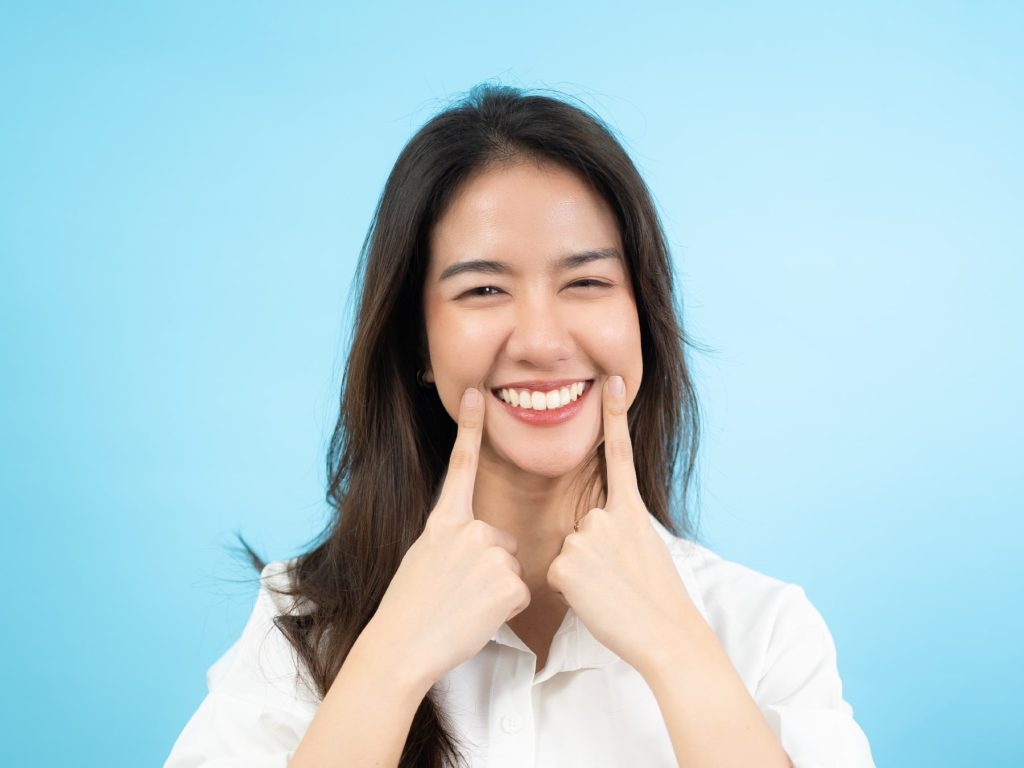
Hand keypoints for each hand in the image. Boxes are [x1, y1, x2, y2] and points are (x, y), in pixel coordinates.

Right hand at [365, 388, 530, 688]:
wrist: (402, 645)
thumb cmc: (410, 607)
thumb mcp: (424, 557)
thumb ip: (453, 538)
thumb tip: (484, 541)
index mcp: (443, 520)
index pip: (461, 464)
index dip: (469, 426)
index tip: (476, 393)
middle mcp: (469, 529)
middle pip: (502, 540)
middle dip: (490, 566)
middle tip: (458, 591)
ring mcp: (491, 554)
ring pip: (512, 569)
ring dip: (496, 590)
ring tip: (464, 605)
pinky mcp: (509, 583)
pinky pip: (520, 593)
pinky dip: (505, 609)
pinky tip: (477, 616)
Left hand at [546, 375, 700, 676]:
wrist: (666, 632)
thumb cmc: (657, 598)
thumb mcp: (646, 548)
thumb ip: (618, 529)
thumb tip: (593, 533)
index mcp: (631, 510)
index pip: (619, 455)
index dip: (615, 416)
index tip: (612, 379)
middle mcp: (606, 516)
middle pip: (582, 526)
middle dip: (592, 555)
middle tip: (620, 580)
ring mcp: (585, 536)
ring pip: (567, 551)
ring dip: (581, 574)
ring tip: (610, 591)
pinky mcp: (565, 562)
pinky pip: (556, 574)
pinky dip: (571, 591)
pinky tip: (595, 599)